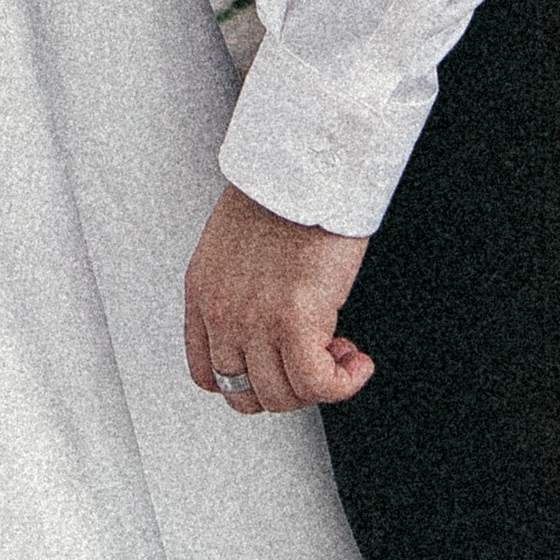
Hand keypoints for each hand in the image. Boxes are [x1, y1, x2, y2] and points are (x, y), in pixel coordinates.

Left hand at [185, 184, 372, 416]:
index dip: (249, 381)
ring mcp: (254, 321)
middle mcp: (222, 312)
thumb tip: (271, 315)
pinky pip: (317, 385)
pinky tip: (357, 362)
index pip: (207, 373)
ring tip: (341, 354)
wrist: (303, 163)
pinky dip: (343, 383)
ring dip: (318, 385)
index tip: (277, 366)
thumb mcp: (235, 242)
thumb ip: (239, 286)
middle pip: (245, 394)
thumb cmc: (282, 187)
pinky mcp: (294, 322)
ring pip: (281, 396)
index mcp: (202, 291)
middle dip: (286, 387)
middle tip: (315, 361)